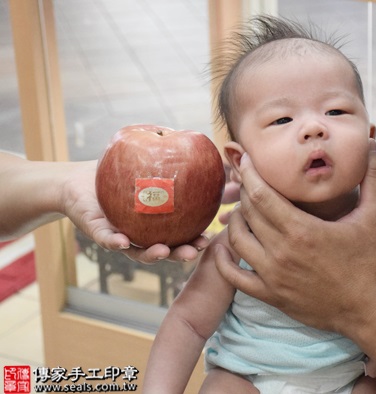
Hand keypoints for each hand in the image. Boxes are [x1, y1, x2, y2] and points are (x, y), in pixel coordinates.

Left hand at [61, 161, 207, 262]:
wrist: (77, 180)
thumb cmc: (116, 172)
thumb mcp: (146, 163)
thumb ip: (171, 159)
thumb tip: (200, 145)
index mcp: (155, 224)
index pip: (179, 235)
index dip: (194, 239)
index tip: (209, 237)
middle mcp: (140, 234)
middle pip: (163, 249)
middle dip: (180, 254)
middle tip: (194, 251)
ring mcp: (119, 236)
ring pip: (137, 251)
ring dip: (152, 255)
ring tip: (164, 251)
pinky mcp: (97, 232)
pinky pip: (106, 239)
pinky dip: (115, 243)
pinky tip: (124, 242)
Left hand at [215, 139, 375, 334]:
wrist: (373, 311)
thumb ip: (371, 177)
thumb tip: (370, 143)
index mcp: (301, 229)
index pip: (261, 194)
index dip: (248, 173)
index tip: (244, 160)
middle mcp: (281, 252)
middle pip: (247, 213)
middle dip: (243, 192)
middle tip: (247, 180)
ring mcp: (273, 277)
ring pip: (237, 241)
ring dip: (235, 221)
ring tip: (243, 209)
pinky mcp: (271, 296)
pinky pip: (234, 277)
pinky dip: (224, 260)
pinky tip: (224, 247)